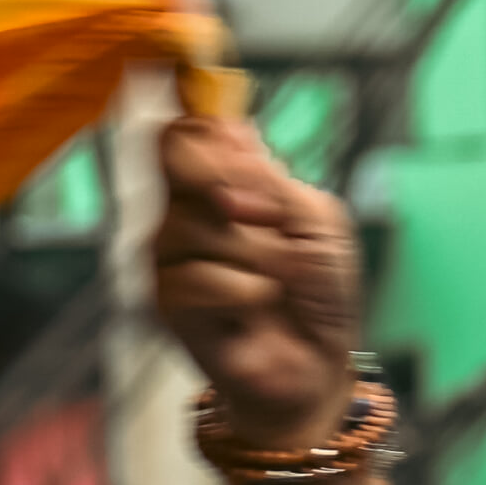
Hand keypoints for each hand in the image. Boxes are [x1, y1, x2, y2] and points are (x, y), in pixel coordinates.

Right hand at [153, 117, 363, 448]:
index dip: (202, 120)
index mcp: (220, 183)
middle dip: (232, 181)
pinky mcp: (167, 302)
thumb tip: (232, 132)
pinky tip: (257, 308)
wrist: (317, 364)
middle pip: (175, 158)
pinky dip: (245, 292)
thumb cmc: (318, 292)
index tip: (232, 135)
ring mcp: (169, 256)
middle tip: (265, 216)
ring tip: (277, 282)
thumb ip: (274, 179)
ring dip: (258, 255)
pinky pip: (199, 277)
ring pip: (197, 225)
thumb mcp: (319, 223)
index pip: (185, 129)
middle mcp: (185, 211)